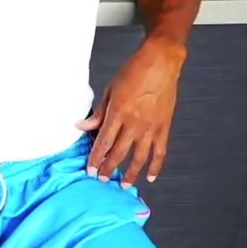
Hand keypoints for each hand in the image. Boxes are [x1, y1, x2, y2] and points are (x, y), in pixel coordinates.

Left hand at [77, 38, 184, 188]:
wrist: (160, 63)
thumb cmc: (134, 72)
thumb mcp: (109, 89)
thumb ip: (98, 112)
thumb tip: (82, 127)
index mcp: (118, 112)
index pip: (104, 142)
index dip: (96, 158)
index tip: (90, 169)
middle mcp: (134, 123)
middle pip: (119, 152)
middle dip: (108, 168)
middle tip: (101, 179)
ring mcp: (151, 127)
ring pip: (139, 157)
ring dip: (131, 172)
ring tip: (123, 184)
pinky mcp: (164, 127)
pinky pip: (160, 151)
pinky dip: (156, 166)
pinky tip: (151, 176)